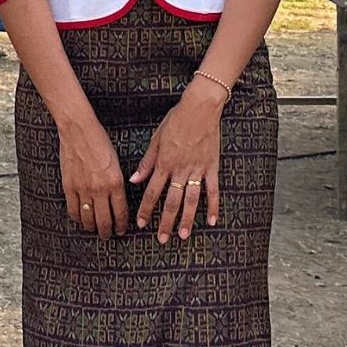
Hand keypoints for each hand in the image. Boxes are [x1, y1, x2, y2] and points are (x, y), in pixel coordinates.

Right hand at [58, 115, 129, 237]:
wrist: (79, 130)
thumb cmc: (100, 141)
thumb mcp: (117, 162)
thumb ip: (117, 183)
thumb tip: (118, 200)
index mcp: (115, 182)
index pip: (120, 213)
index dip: (121, 225)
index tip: (121, 230)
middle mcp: (100, 189)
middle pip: (104, 221)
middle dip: (108, 232)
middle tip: (108, 235)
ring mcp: (83, 189)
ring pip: (88, 219)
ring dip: (92, 227)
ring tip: (94, 229)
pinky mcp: (69, 187)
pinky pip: (73, 210)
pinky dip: (77, 218)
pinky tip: (80, 218)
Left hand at [131, 89, 224, 239]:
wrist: (200, 108)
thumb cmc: (176, 120)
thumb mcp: (156, 138)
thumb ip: (146, 161)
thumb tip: (134, 180)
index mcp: (164, 163)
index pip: (152, 192)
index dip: (145, 209)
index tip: (140, 224)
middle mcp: (179, 169)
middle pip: (171, 201)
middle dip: (165, 222)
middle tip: (162, 239)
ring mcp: (197, 169)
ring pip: (191, 200)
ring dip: (187, 219)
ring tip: (183, 236)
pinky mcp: (212, 167)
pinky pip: (213, 190)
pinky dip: (213, 206)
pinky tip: (212, 221)